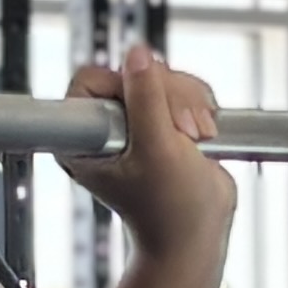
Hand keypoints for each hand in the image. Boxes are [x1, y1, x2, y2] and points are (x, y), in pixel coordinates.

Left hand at [60, 37, 234, 261]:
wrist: (199, 233)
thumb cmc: (170, 209)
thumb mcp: (157, 150)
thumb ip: (146, 99)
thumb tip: (137, 54)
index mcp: (84, 140)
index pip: (91, 81)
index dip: (123, 85)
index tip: (150, 114)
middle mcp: (105, 128)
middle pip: (134, 73)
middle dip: (169, 97)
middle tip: (183, 131)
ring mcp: (136, 123)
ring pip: (161, 77)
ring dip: (189, 102)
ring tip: (197, 137)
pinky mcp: (164, 121)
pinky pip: (181, 89)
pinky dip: (199, 103)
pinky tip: (203, 132)